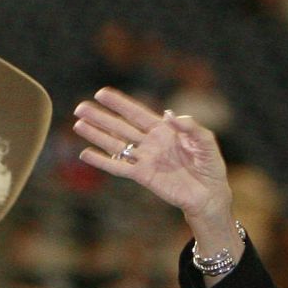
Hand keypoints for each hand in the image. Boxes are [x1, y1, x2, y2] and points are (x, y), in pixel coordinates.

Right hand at [73, 87, 232, 223]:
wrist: (209, 194)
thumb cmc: (210, 165)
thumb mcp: (206, 141)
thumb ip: (191, 127)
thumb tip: (170, 115)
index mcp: (164, 130)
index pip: (137, 113)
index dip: (119, 103)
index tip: (102, 93)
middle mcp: (150, 142)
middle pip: (120, 126)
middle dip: (100, 117)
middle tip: (80, 107)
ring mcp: (144, 159)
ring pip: (115, 144)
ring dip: (96, 135)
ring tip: (78, 125)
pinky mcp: (142, 176)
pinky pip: (118, 167)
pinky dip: (102, 161)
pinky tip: (86, 154)